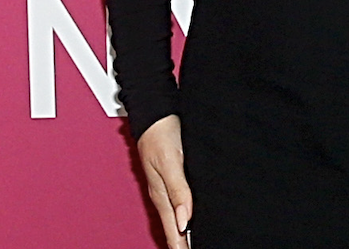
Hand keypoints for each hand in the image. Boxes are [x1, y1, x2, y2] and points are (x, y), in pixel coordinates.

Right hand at [137, 115, 192, 247]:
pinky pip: (178, 203)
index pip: (173, 230)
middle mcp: (163, 194)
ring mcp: (166, 187)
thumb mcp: (170, 161)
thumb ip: (178, 189)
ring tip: (192, 246)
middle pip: (174, 229)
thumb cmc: (161, 133)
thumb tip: (184, 221)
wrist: (156, 113)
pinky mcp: (172, 178)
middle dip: (183, 244)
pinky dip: (184, 217)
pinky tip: (191, 220)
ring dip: (184, 233)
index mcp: (161, 195)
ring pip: (176, 218)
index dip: (181, 247)